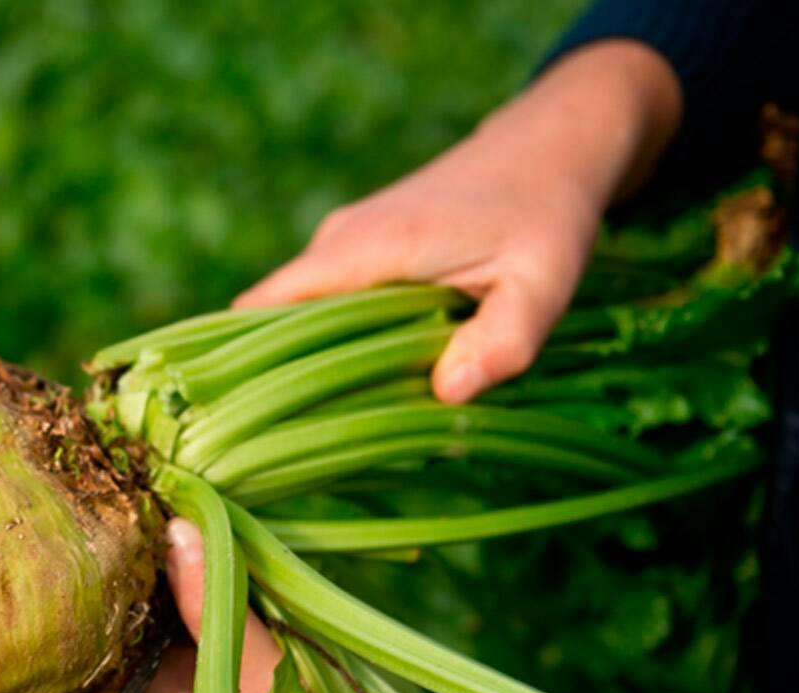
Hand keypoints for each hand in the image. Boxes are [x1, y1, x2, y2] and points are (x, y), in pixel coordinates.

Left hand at [137, 519, 617, 692]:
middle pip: (165, 614)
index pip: (123, 625)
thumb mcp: (258, 684)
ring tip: (205, 502)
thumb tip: (175, 533)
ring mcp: (242, 687)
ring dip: (215, 567)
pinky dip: (254, 585)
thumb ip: (217, 611)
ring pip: (213, 611)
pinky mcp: (287, 680)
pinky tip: (254, 540)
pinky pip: (256, 618)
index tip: (130, 514)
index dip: (123, 574)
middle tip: (173, 493)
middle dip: (169, 561)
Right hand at [236, 41, 682, 403]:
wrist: (550, 146)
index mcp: (368, 246)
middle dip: (286, 379)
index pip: (262, 309)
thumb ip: (503, 342)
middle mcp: (339, 240)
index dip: (247, 366)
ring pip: (299, 314)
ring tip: (355, 414)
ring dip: (318, 362)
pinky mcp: (358, 247)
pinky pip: (325, 302)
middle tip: (319, 441)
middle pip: (273, 321)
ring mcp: (344, 241)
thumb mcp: (546, 284)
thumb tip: (448, 395)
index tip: (259, 423)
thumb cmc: (550, 213)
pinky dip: (339, 341)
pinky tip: (380, 374)